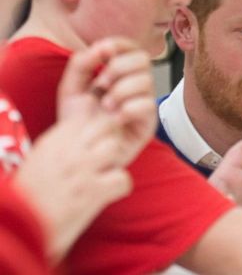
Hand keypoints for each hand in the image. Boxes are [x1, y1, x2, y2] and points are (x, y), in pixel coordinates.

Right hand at [14, 110, 132, 258]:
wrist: (15, 231)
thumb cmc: (25, 199)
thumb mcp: (38, 161)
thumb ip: (60, 143)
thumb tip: (79, 129)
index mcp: (53, 141)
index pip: (87, 114)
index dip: (97, 125)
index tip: (96, 140)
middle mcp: (68, 150)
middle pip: (106, 124)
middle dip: (110, 137)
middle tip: (106, 157)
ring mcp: (81, 169)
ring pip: (114, 148)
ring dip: (114, 162)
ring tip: (106, 176)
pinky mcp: (92, 191)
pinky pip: (122, 178)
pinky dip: (120, 188)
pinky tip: (111, 194)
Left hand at [57, 38, 157, 166]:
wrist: (77, 154)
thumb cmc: (77, 122)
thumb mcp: (71, 89)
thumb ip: (82, 63)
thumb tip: (102, 48)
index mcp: (120, 74)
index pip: (131, 47)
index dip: (120, 44)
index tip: (103, 52)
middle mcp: (136, 85)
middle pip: (143, 59)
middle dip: (119, 68)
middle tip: (101, 84)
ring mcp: (144, 103)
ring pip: (146, 81)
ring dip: (121, 90)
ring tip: (105, 106)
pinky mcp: (147, 123)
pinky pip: (148, 105)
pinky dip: (128, 109)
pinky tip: (115, 118)